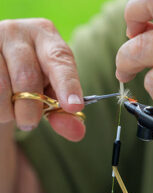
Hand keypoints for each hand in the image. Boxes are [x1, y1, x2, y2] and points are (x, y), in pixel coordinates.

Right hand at [0, 19, 84, 140]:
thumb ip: (65, 113)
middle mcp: (17, 31)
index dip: (67, 85)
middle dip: (30, 109)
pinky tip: (0, 102)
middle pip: (27, 77)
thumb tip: (77, 132)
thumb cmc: (33, 78)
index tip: (74, 107)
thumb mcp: (52, 92)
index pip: (60, 61)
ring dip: (8, 111)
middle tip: (30, 123)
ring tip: (11, 111)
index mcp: (46, 35)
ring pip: (0, 87)